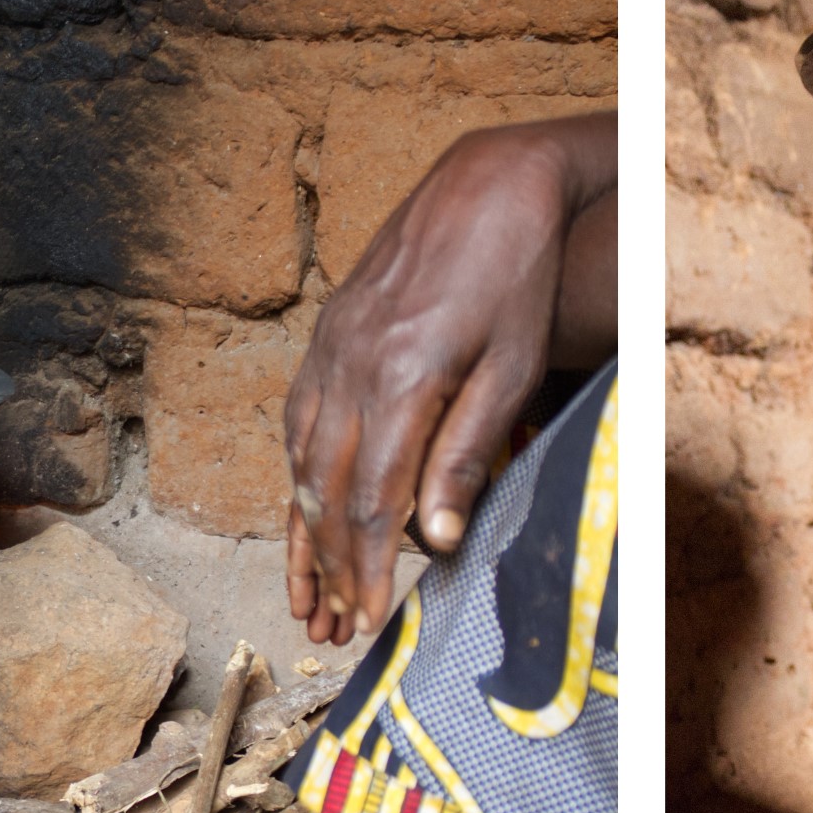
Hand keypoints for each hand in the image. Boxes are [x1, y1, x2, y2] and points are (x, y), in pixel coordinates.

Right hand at [284, 113, 615, 644]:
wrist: (485, 185)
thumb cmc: (515, 279)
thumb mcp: (511, 370)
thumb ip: (466, 455)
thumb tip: (435, 541)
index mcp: (401, 380)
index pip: (372, 503)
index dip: (368, 571)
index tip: (369, 622)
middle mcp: (350, 366)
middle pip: (325, 493)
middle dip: (328, 569)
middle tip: (332, 627)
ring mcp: (329, 347)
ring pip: (299, 461)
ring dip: (303, 533)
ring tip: (308, 592)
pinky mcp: (325, 335)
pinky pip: (297, 420)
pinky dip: (297, 476)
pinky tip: (305, 511)